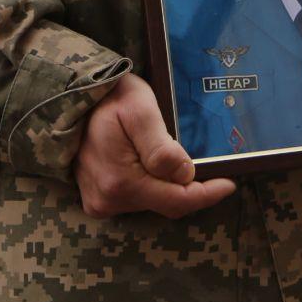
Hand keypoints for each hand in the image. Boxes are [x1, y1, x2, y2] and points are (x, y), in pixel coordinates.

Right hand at [73, 73, 235, 218]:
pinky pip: (136, 197)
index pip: (176, 201)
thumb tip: (186, 175)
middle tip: (214, 167)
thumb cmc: (110, 98)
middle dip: (191, 188)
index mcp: (121, 182)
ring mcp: (101, 201)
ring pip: (152, 200)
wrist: (71, 98)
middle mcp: (109, 200)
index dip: (206, 194)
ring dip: (171, 185)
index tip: (230, 183)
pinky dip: (153, 185)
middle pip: (166, 203)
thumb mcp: (139, 111)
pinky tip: (158, 166)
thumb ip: (161, 147)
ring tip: (180, 160)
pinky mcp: (97, 198)